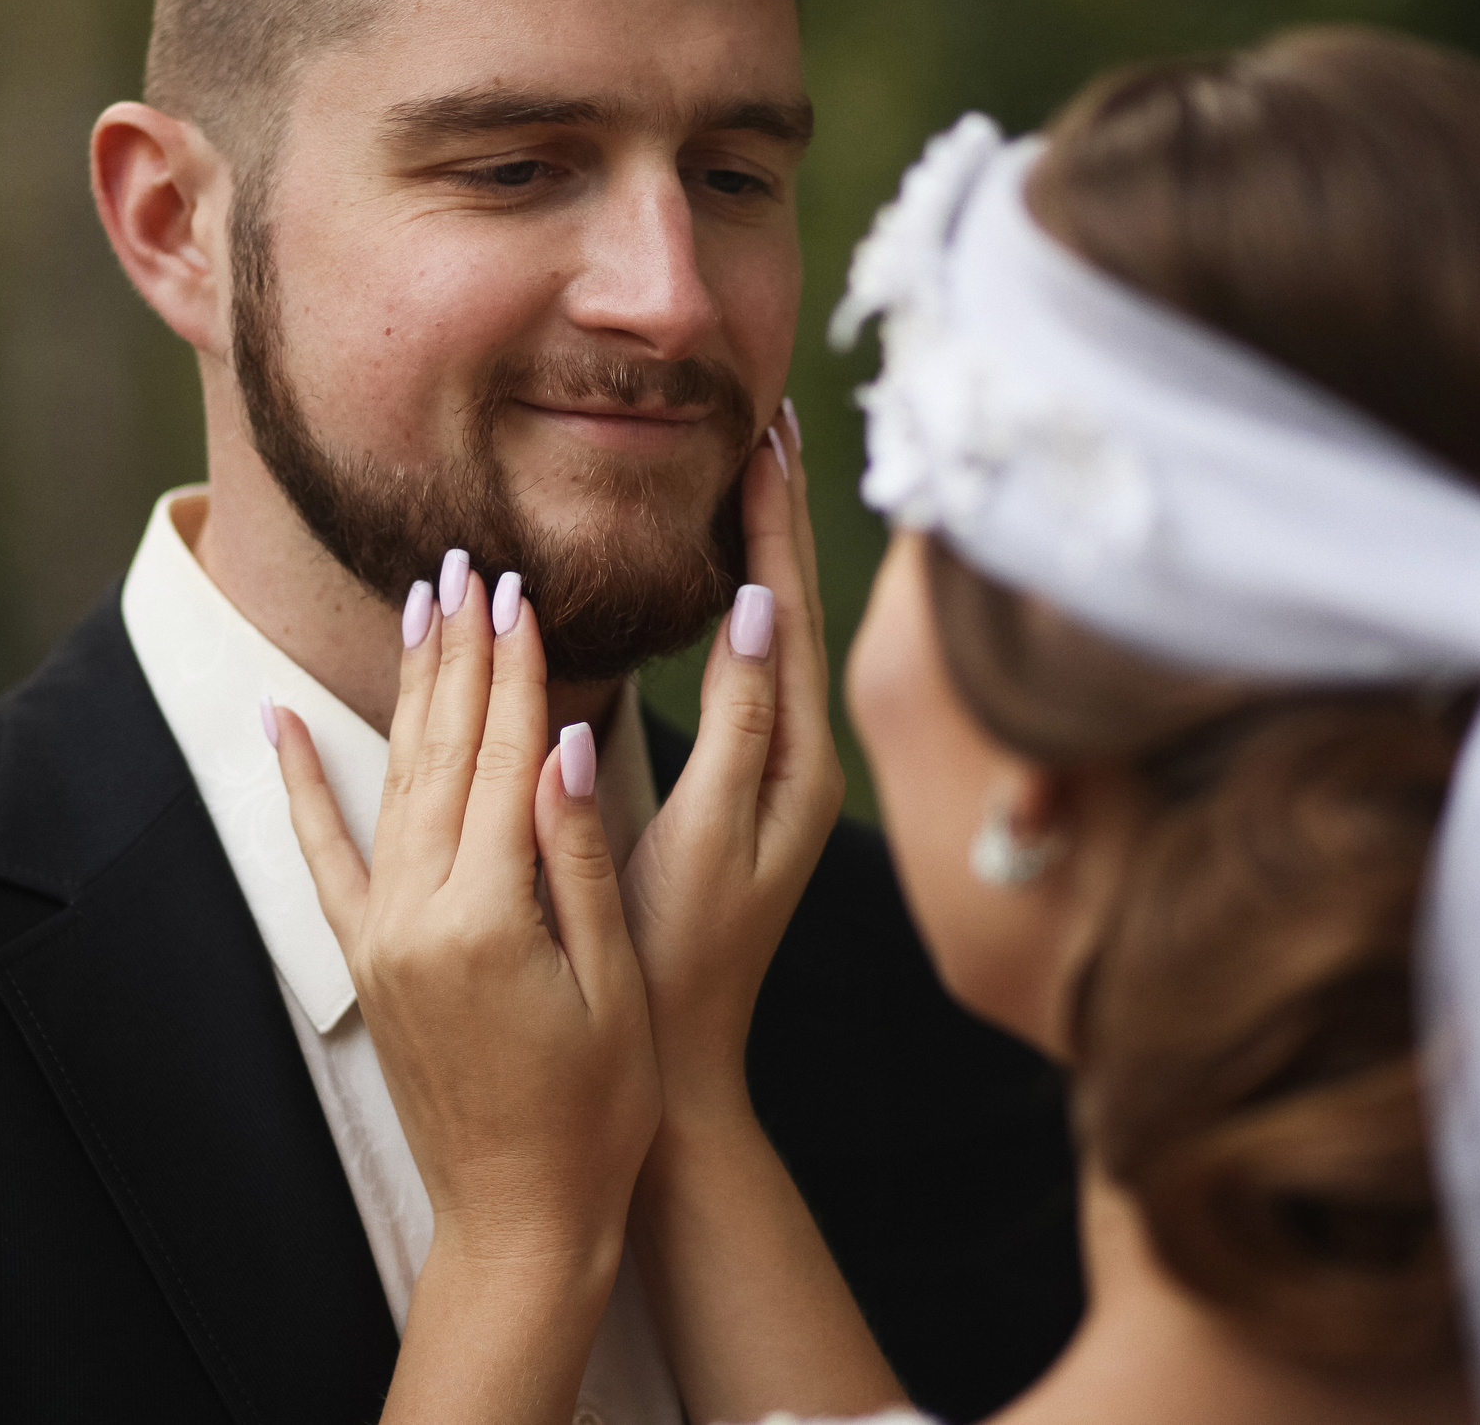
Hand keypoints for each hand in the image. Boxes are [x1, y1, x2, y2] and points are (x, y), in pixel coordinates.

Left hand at [271, 558, 660, 1277]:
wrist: (521, 1217)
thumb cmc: (597, 1111)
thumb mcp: (611, 984)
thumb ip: (579, 858)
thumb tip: (568, 742)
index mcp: (487, 916)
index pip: (504, 759)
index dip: (517, 670)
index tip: (523, 591)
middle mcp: (416, 916)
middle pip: (441, 754)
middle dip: (457, 653)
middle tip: (467, 564)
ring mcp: (382, 937)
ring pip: (392, 783)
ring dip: (407, 691)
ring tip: (419, 607)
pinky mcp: (366, 961)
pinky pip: (323, 856)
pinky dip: (300, 785)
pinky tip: (277, 722)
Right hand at [622, 418, 844, 1128]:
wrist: (677, 1060)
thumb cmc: (677, 957)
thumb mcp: (710, 834)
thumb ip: (738, 722)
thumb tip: (760, 608)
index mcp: (800, 761)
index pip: (792, 608)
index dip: (773, 516)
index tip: (760, 430)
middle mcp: (803, 757)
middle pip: (794, 606)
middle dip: (776, 511)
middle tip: (759, 418)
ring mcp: (777, 771)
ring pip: (773, 633)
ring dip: (760, 547)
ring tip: (742, 470)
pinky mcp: (746, 786)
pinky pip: (749, 668)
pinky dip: (735, 605)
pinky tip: (716, 577)